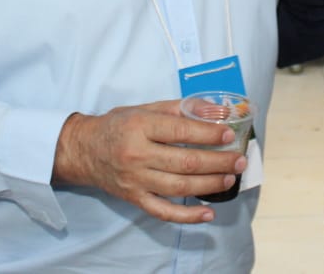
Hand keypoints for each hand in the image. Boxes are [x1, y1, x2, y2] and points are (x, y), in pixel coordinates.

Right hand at [51, 100, 247, 223]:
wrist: (83, 150)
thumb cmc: (118, 125)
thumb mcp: (145, 108)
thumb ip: (180, 108)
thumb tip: (215, 110)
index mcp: (140, 127)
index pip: (180, 132)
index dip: (208, 135)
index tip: (229, 135)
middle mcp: (137, 155)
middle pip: (184, 163)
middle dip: (217, 162)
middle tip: (239, 160)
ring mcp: (135, 181)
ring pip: (178, 187)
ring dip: (209, 185)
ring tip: (230, 179)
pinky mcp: (134, 198)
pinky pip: (163, 211)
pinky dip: (187, 216)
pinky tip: (208, 212)